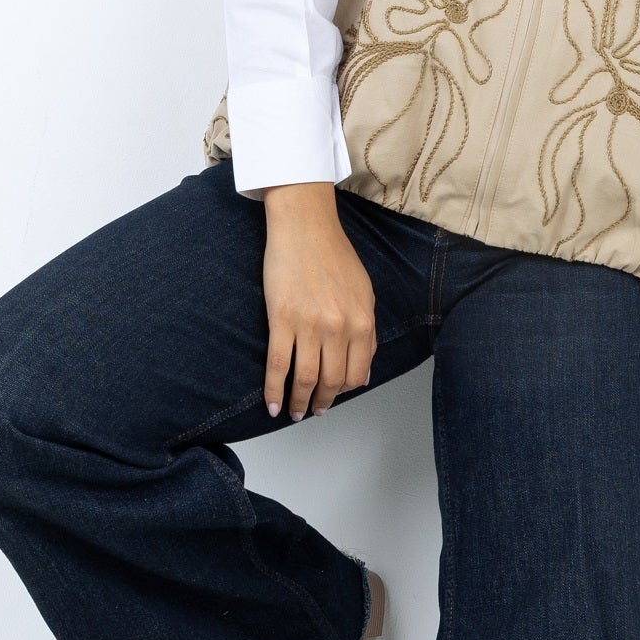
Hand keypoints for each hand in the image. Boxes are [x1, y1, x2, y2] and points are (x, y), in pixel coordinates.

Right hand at [260, 184, 376, 419]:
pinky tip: (272, 404)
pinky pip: (277, 365)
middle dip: (322, 402)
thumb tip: (362, 370)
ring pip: (305, 379)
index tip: (335, 396)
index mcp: (362, 322)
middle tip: (315, 411)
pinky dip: (274, 390)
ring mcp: (309, 326)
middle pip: (331, 381)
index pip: (356, 373)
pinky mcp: (281, 320)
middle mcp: (339, 328)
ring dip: (299, 402)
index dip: (344, 391)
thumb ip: (367, 332)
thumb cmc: (335, 255)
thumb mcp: (364, 293)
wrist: (305, 227)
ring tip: (295, 412)